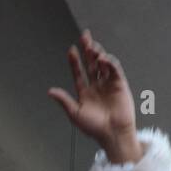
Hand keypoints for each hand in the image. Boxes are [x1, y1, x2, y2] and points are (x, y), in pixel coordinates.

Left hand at [47, 30, 141, 163]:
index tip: (71, 50)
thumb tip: (50, 91)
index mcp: (85, 92)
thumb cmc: (94, 128)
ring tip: (92, 47)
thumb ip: (64, 100)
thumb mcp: (75, 113)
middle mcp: (97, 86)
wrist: (112, 134)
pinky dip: (110, 62)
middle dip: (88, 49)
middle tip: (85, 36)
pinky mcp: (120, 85)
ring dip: (98, 54)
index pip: (79, 72)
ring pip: (103, 64)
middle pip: (91, 63)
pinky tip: (103, 58)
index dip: (75, 61)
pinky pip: (115, 70)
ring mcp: (108, 84)